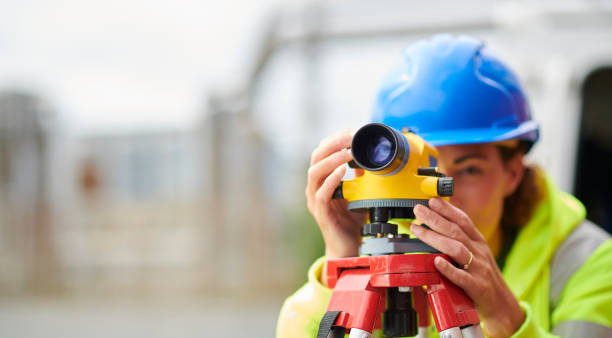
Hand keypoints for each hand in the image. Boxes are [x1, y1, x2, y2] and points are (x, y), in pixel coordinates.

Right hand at [306, 129, 365, 261]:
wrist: (348, 247)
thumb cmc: (352, 221)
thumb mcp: (359, 193)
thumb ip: (361, 178)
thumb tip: (369, 161)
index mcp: (322, 180)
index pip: (322, 152)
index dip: (335, 139)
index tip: (351, 131)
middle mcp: (314, 187)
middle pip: (316, 158)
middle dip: (333, 144)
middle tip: (350, 137)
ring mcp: (315, 200)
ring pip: (315, 173)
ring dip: (332, 159)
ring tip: (347, 152)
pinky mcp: (321, 213)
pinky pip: (321, 193)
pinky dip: (331, 180)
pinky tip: (342, 172)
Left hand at [410, 198, 524, 337]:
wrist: (502, 305)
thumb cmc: (484, 277)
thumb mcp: (476, 254)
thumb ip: (461, 240)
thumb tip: (439, 224)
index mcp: (479, 243)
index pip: (463, 220)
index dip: (447, 209)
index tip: (432, 200)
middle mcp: (480, 252)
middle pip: (456, 231)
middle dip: (435, 218)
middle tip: (418, 209)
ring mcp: (479, 269)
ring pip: (456, 249)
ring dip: (435, 238)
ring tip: (418, 230)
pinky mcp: (477, 286)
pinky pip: (461, 276)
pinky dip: (448, 268)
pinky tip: (436, 261)